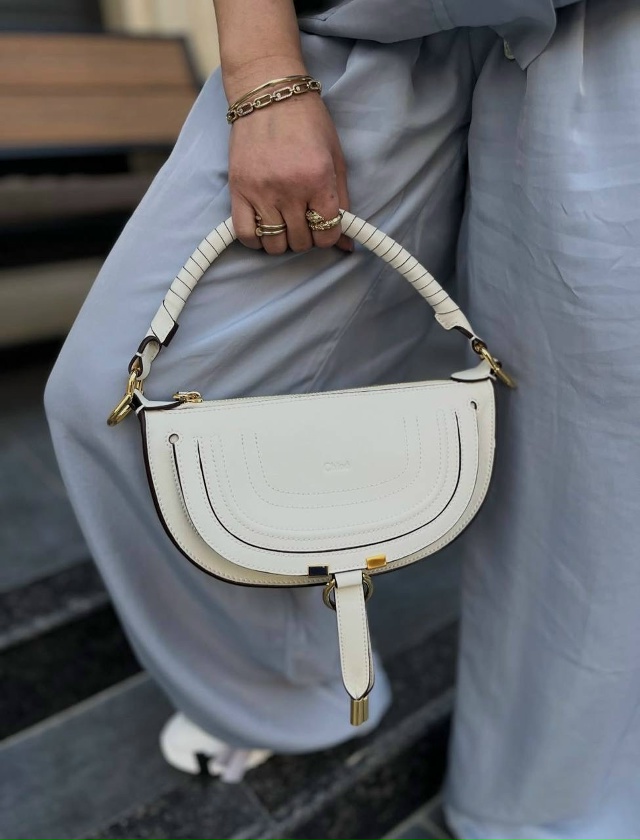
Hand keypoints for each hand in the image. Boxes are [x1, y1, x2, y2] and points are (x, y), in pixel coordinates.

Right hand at [228, 92, 351, 254]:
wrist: (269, 93)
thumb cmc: (307, 122)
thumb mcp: (335, 158)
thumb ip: (342, 202)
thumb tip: (346, 244)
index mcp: (318, 180)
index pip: (327, 233)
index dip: (329, 235)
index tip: (324, 226)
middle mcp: (289, 189)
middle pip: (301, 241)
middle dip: (307, 237)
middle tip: (305, 221)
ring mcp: (261, 191)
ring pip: (274, 243)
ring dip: (283, 240)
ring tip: (285, 224)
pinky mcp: (238, 190)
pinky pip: (246, 234)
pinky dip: (256, 239)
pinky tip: (264, 228)